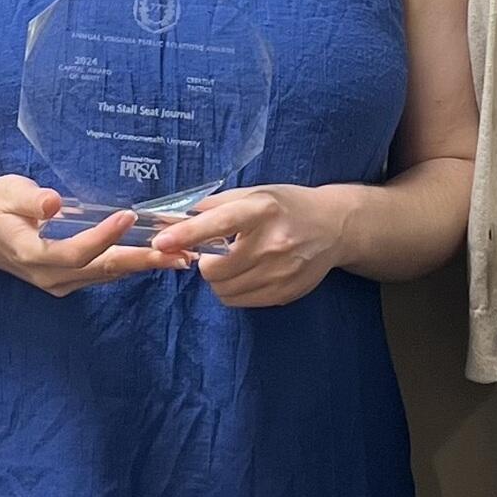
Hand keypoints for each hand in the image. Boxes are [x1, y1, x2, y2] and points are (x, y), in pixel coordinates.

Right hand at [0, 174, 190, 296]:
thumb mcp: (5, 193)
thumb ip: (30, 200)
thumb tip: (52, 204)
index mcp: (31, 253)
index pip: (74, 251)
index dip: (103, 237)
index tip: (129, 216)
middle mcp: (49, 276)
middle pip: (101, 270)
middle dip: (142, 261)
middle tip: (179, 254)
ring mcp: (60, 283)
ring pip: (107, 276)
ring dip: (145, 266)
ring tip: (182, 257)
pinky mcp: (69, 280)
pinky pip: (105, 275)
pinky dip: (133, 265)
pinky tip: (159, 257)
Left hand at [151, 184, 353, 307]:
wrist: (334, 227)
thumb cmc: (287, 206)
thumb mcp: (254, 194)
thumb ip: (214, 206)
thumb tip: (172, 218)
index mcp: (262, 210)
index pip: (218, 224)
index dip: (187, 234)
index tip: (162, 241)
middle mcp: (273, 242)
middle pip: (215, 268)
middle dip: (205, 262)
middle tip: (215, 252)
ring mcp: (281, 272)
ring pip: (224, 290)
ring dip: (219, 279)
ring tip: (234, 262)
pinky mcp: (285, 293)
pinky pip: (241, 302)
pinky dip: (234, 290)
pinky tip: (248, 274)